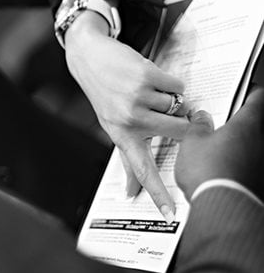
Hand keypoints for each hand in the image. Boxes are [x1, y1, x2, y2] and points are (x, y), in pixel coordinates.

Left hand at [65, 11, 191, 221]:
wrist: (89, 59)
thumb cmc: (104, 95)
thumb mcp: (112, 127)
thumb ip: (127, 157)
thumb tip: (130, 191)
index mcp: (122, 136)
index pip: (142, 170)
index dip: (158, 193)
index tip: (169, 214)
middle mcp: (129, 120)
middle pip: (180, 131)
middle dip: (184, 122)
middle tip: (168, 113)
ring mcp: (137, 98)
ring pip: (179, 106)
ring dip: (172, 99)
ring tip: (149, 92)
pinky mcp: (144, 77)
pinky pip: (177, 85)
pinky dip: (169, 82)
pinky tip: (149, 79)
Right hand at [175, 87, 263, 200]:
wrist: (221, 209)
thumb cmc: (209, 172)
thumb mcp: (192, 142)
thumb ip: (198, 126)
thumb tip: (201, 118)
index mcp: (247, 124)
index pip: (257, 98)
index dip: (251, 92)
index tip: (244, 91)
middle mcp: (261, 141)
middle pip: (257, 124)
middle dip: (241, 122)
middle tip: (224, 121)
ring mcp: (262, 162)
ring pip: (253, 146)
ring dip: (240, 145)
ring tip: (219, 149)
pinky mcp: (259, 181)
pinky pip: (251, 165)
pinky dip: (240, 164)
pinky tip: (222, 170)